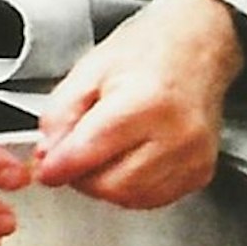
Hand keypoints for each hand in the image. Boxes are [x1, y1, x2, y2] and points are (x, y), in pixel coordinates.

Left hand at [30, 0, 243, 207]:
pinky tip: (131, 159)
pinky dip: (132, 188)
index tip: (46, 168)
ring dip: (106, 184)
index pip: (88, 152)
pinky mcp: (200, 172)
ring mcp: (193, 157)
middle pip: (109, 185)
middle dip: (82, 176)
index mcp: (146, 101)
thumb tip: (48, 156)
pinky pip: (152, 199)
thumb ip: (61, 114)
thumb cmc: (150, 51)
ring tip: (106, 151)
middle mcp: (176, 134)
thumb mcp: (90, 69)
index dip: (58, 166)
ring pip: (129, 198)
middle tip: (76, 154)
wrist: (199, 46)